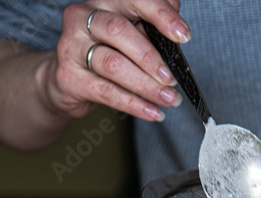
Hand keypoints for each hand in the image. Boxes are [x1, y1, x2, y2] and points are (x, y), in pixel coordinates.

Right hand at [38, 0, 190, 121]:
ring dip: (146, 86)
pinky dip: (134, 104)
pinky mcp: (69, 76)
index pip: (133, 0)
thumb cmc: (103, 53)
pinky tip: (153, 112)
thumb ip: (150, 29)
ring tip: (169, 99)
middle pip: (119, 31)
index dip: (160, 15)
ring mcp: (72, 46)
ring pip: (113, 64)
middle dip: (151, 57)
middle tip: (172, 78)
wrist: (65, 79)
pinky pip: (107, 92)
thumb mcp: (128, 36)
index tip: (183, 35)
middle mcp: (82, 17)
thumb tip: (178, 30)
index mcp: (102, 2)